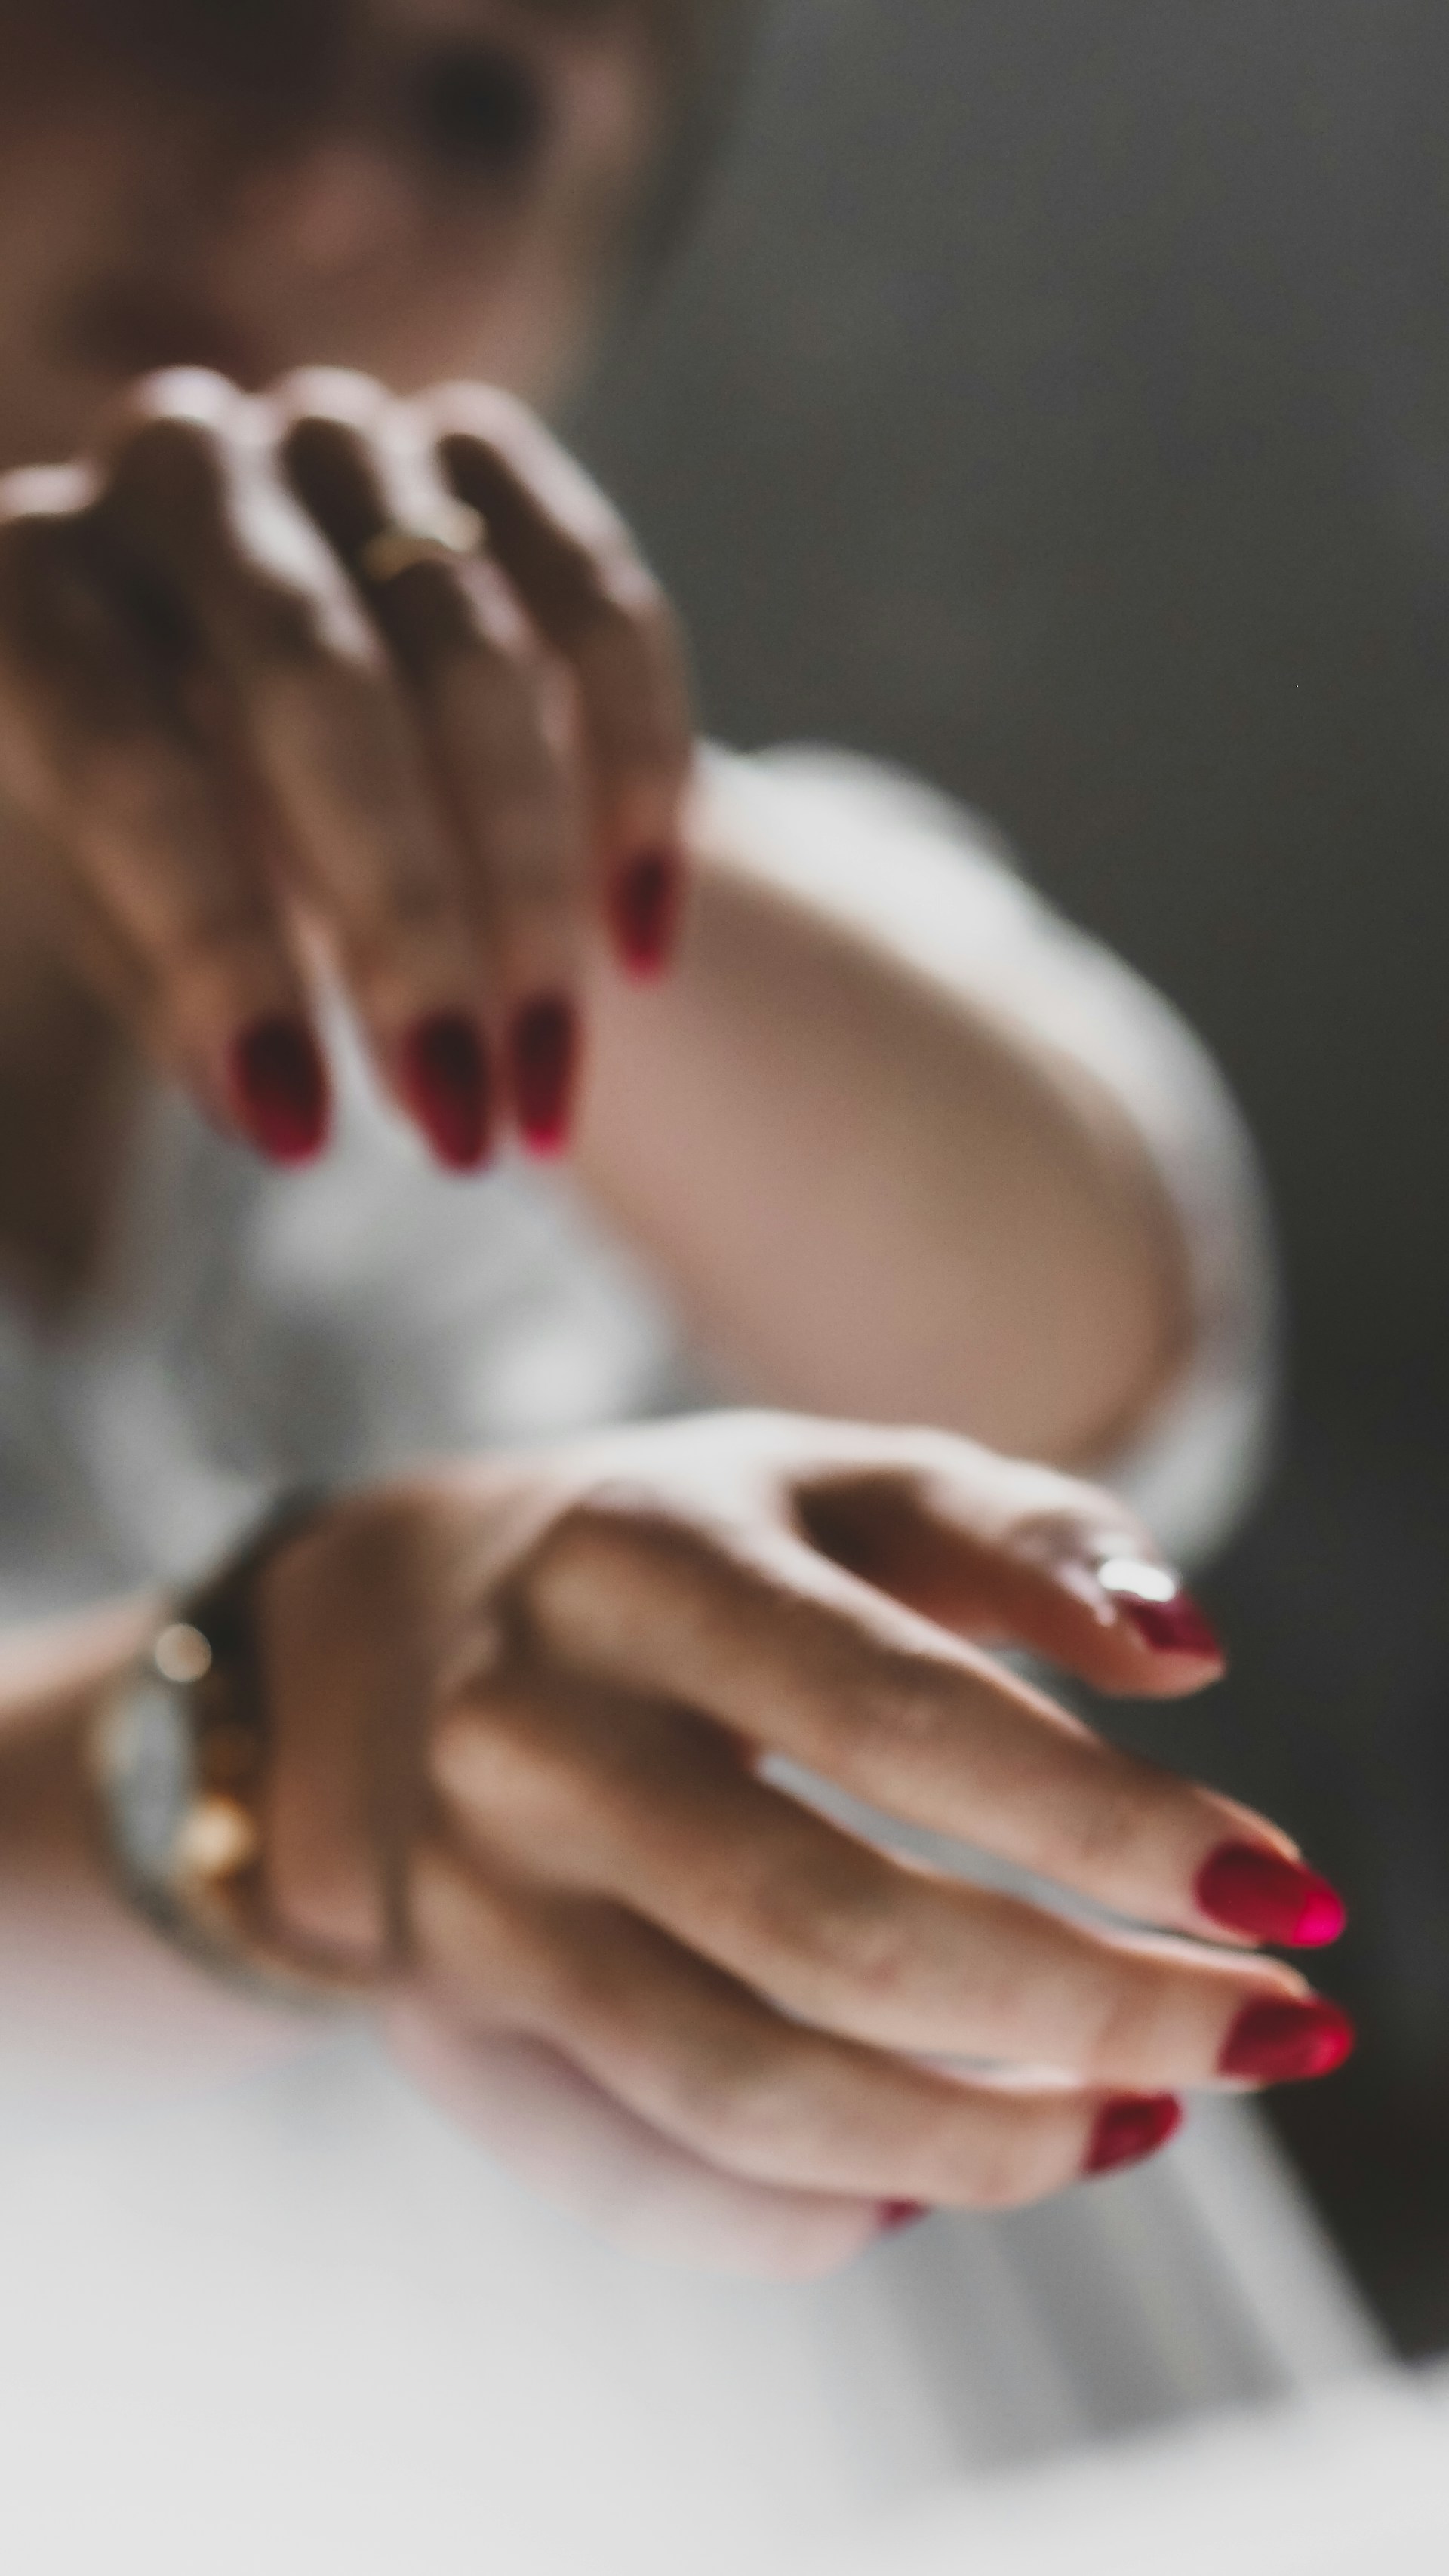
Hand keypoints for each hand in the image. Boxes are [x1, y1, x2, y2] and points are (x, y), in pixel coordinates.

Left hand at [0, 367, 691, 1167]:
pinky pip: (600, 608)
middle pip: (317, 681)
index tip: (304, 1129)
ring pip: (475, 653)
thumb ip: (178, 993)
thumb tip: (277, 1104)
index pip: (124, 755)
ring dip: (530, 896)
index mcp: (29, 580)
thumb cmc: (167, 843)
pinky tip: (640, 948)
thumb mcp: (125, 921)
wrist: (263, 713)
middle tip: (463, 1125)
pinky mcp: (481, 450)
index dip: (218, 950)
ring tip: (544, 1090)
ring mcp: (336, 437)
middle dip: (409, 922)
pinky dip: (635, 782)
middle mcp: (172, 467)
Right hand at [253, 1414, 1350, 2276]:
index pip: (908, 1722)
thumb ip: (1021, 1534)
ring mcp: (470, 1899)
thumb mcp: (836, 1485)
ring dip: (984, 2142)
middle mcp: (533, 1735)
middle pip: (838, 1934)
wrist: (384, 1641)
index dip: (1117, 1830)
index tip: (1295, 1895)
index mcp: (647, 1561)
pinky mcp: (443, 2024)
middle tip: (1272, 2036)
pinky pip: (639, 2178)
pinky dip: (815, 2213)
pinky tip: (941, 2172)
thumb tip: (1195, 1653)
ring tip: (1138, 2117)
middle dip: (1095, 2010)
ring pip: (747, 2091)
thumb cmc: (678, 1552)